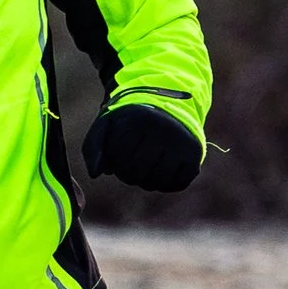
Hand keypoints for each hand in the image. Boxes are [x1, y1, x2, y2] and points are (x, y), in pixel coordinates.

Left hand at [84, 103, 202, 192]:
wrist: (168, 104)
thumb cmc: (131, 120)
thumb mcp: (107, 125)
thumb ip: (92, 147)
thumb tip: (96, 174)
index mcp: (138, 120)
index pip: (119, 161)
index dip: (115, 164)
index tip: (120, 152)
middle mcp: (163, 130)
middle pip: (136, 174)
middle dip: (130, 175)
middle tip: (133, 163)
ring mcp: (181, 142)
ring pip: (156, 182)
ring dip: (147, 181)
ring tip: (146, 167)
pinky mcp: (195, 154)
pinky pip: (177, 185)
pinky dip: (167, 184)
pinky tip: (162, 170)